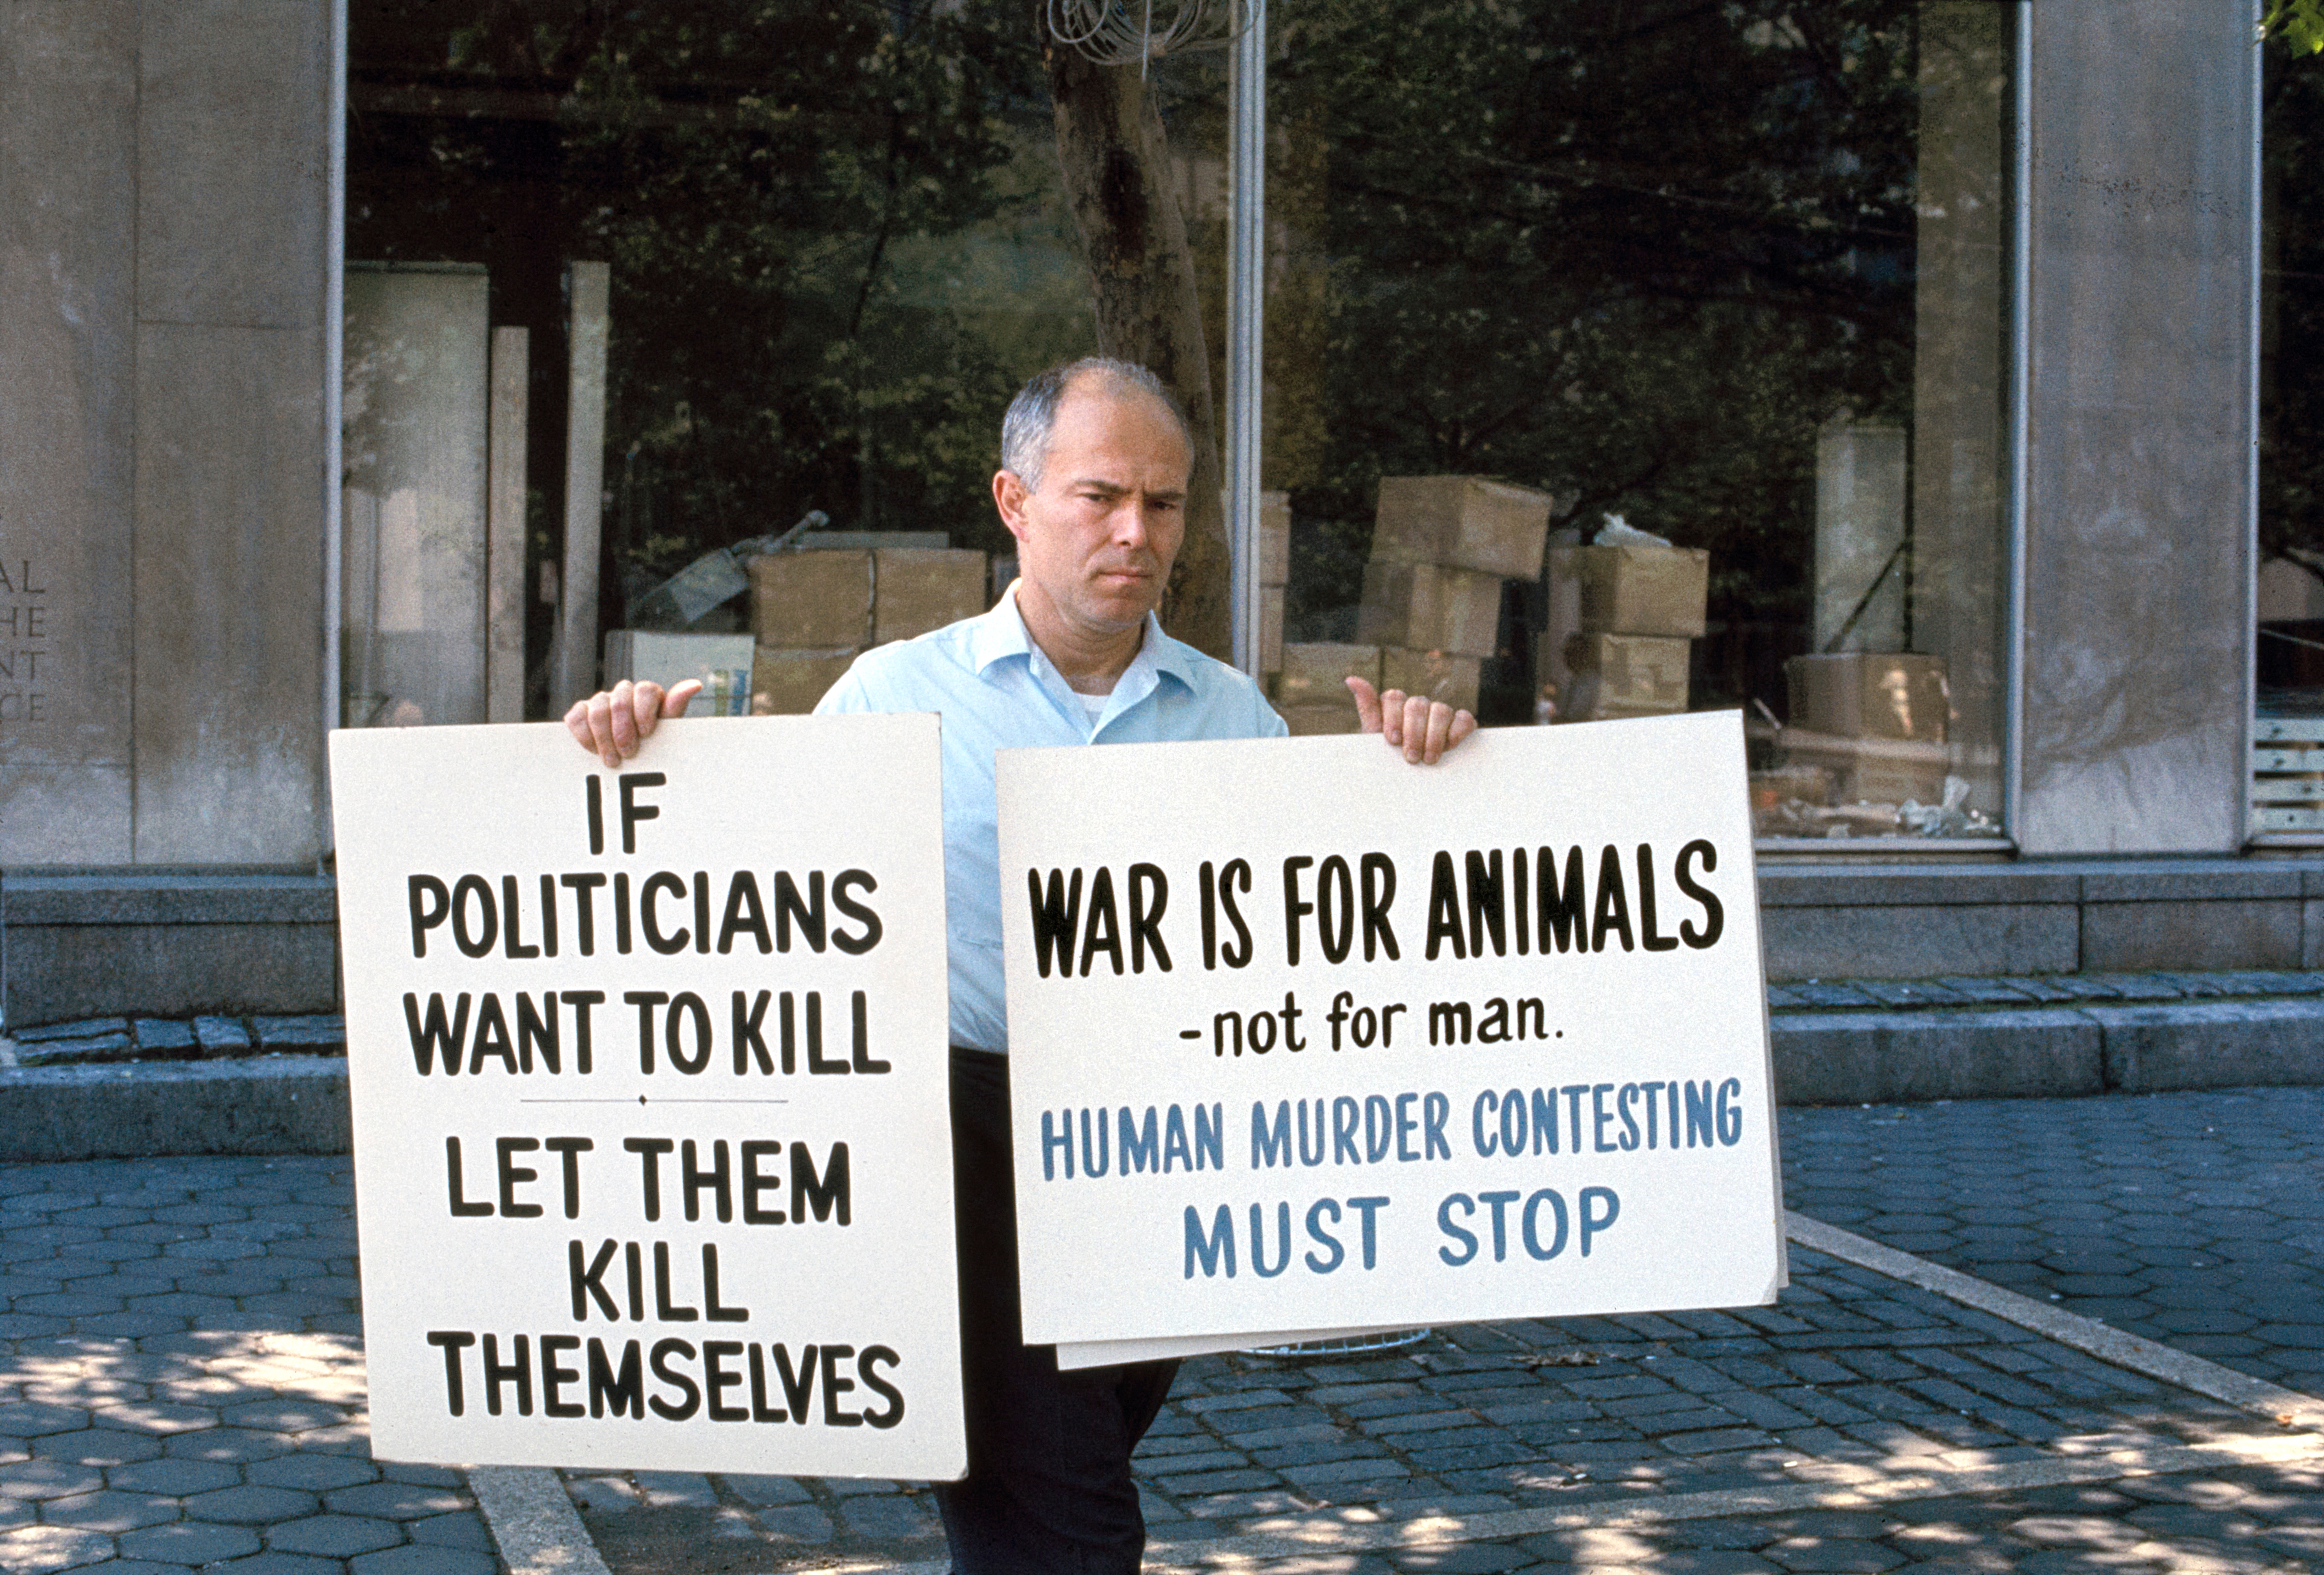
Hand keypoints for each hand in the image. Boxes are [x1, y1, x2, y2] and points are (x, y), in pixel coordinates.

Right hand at [564, 678, 701, 768]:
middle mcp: (622, 692)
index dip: (644, 712)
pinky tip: (593, 750)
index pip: (645, 690)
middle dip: (623, 731)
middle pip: (619, 702)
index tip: (647, 734)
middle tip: (628, 754)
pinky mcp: (580, 713)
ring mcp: (600, 701)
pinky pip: (576, 717)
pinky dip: (584, 735)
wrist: (627, 758)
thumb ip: (676, 707)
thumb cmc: (652, 742)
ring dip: (604, 738)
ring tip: (612, 760)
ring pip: (597, 709)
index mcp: (646, 694)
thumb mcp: (667, 728)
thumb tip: (695, 684)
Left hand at [1347, 676, 1476, 764]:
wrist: (1408, 781)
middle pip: (1417, 705)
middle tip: (1411, 757)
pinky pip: (1464, 718)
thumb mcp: (1373, 737)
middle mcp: (1417, 706)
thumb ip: (1367, 708)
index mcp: (1395, 706)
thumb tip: (1351, 679)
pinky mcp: (1459, 724)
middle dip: (1414, 733)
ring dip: (1434, 736)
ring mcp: (1439, 713)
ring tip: (1429, 758)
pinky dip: (1458, 731)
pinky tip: (1450, 746)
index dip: (1393, 717)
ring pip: (1441, 709)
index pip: (1394, 697)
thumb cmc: (1388, 757)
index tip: (1392, 740)